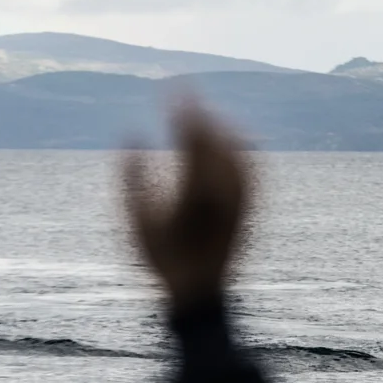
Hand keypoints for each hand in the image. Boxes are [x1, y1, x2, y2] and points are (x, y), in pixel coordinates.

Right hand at [123, 100, 251, 309]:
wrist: (200, 292)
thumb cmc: (163, 259)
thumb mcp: (137, 220)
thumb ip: (131, 176)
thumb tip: (130, 134)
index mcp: (193, 193)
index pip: (191, 138)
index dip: (182, 110)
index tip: (171, 90)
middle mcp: (223, 194)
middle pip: (216, 140)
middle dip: (200, 111)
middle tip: (186, 92)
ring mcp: (241, 201)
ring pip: (239, 151)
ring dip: (221, 126)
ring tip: (205, 112)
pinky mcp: (250, 208)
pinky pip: (252, 169)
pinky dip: (241, 148)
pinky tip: (231, 138)